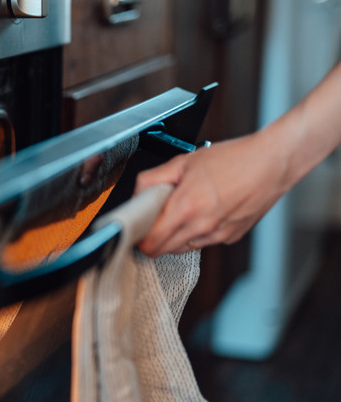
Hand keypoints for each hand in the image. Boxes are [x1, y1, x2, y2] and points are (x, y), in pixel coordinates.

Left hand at [134, 132, 288, 256]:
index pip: (151, 242)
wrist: (273, 163)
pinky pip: (202, 243)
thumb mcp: (184, 161)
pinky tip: (201, 212)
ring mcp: (218, 235)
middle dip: (153, 238)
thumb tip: (137, 194)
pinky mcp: (230, 238)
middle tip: (153, 218)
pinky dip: (194, 233)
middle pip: (163, 250)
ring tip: (180, 210)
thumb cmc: (233, 159)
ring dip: (174, 236)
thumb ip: (153, 179)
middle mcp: (202, 227)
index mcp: (186, 207)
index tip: (136, 227)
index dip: (138, 237)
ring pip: (182, 248)